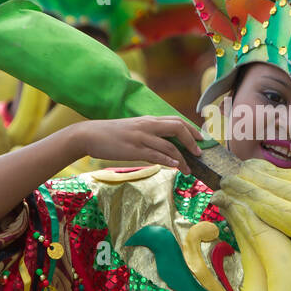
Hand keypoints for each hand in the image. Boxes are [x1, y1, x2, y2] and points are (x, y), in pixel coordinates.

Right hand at [66, 116, 204, 171]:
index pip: (176, 121)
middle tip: (199, 153)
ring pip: (169, 145)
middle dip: (192, 140)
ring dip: (182, 159)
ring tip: (189, 169)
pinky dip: (168, 161)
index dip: (191, 130)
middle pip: (178, 128)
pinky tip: (175, 166)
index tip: (201, 139)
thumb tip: (164, 145)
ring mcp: (141, 137)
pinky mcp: (133, 149)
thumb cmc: (112, 134)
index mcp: (149, 120)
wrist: (89, 134)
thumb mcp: (134, 129)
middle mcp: (147, 126)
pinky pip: (155, 155)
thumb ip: (150, 134)